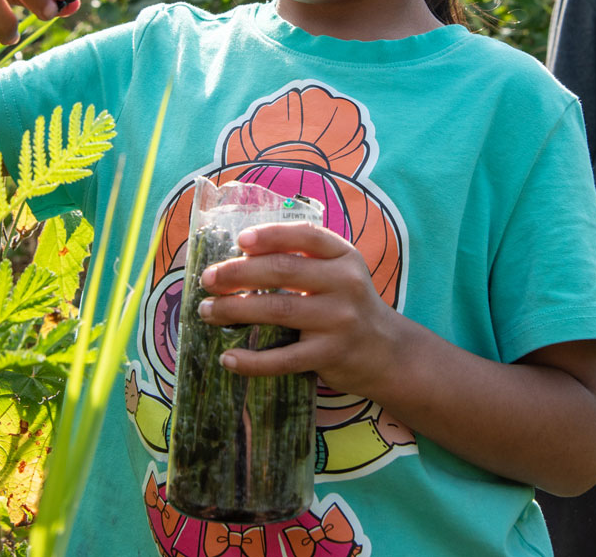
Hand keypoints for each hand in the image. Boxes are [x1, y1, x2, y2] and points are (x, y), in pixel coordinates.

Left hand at [196, 222, 404, 401]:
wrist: (387, 352)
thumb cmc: (349, 305)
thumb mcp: (339, 273)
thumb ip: (303, 260)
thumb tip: (239, 257)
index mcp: (345, 256)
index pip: (306, 236)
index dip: (271, 235)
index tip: (240, 241)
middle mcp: (345, 283)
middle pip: (283, 271)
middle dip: (238, 273)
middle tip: (208, 279)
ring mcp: (339, 320)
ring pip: (277, 311)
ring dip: (234, 310)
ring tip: (207, 311)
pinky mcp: (330, 355)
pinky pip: (283, 359)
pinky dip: (252, 360)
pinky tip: (228, 358)